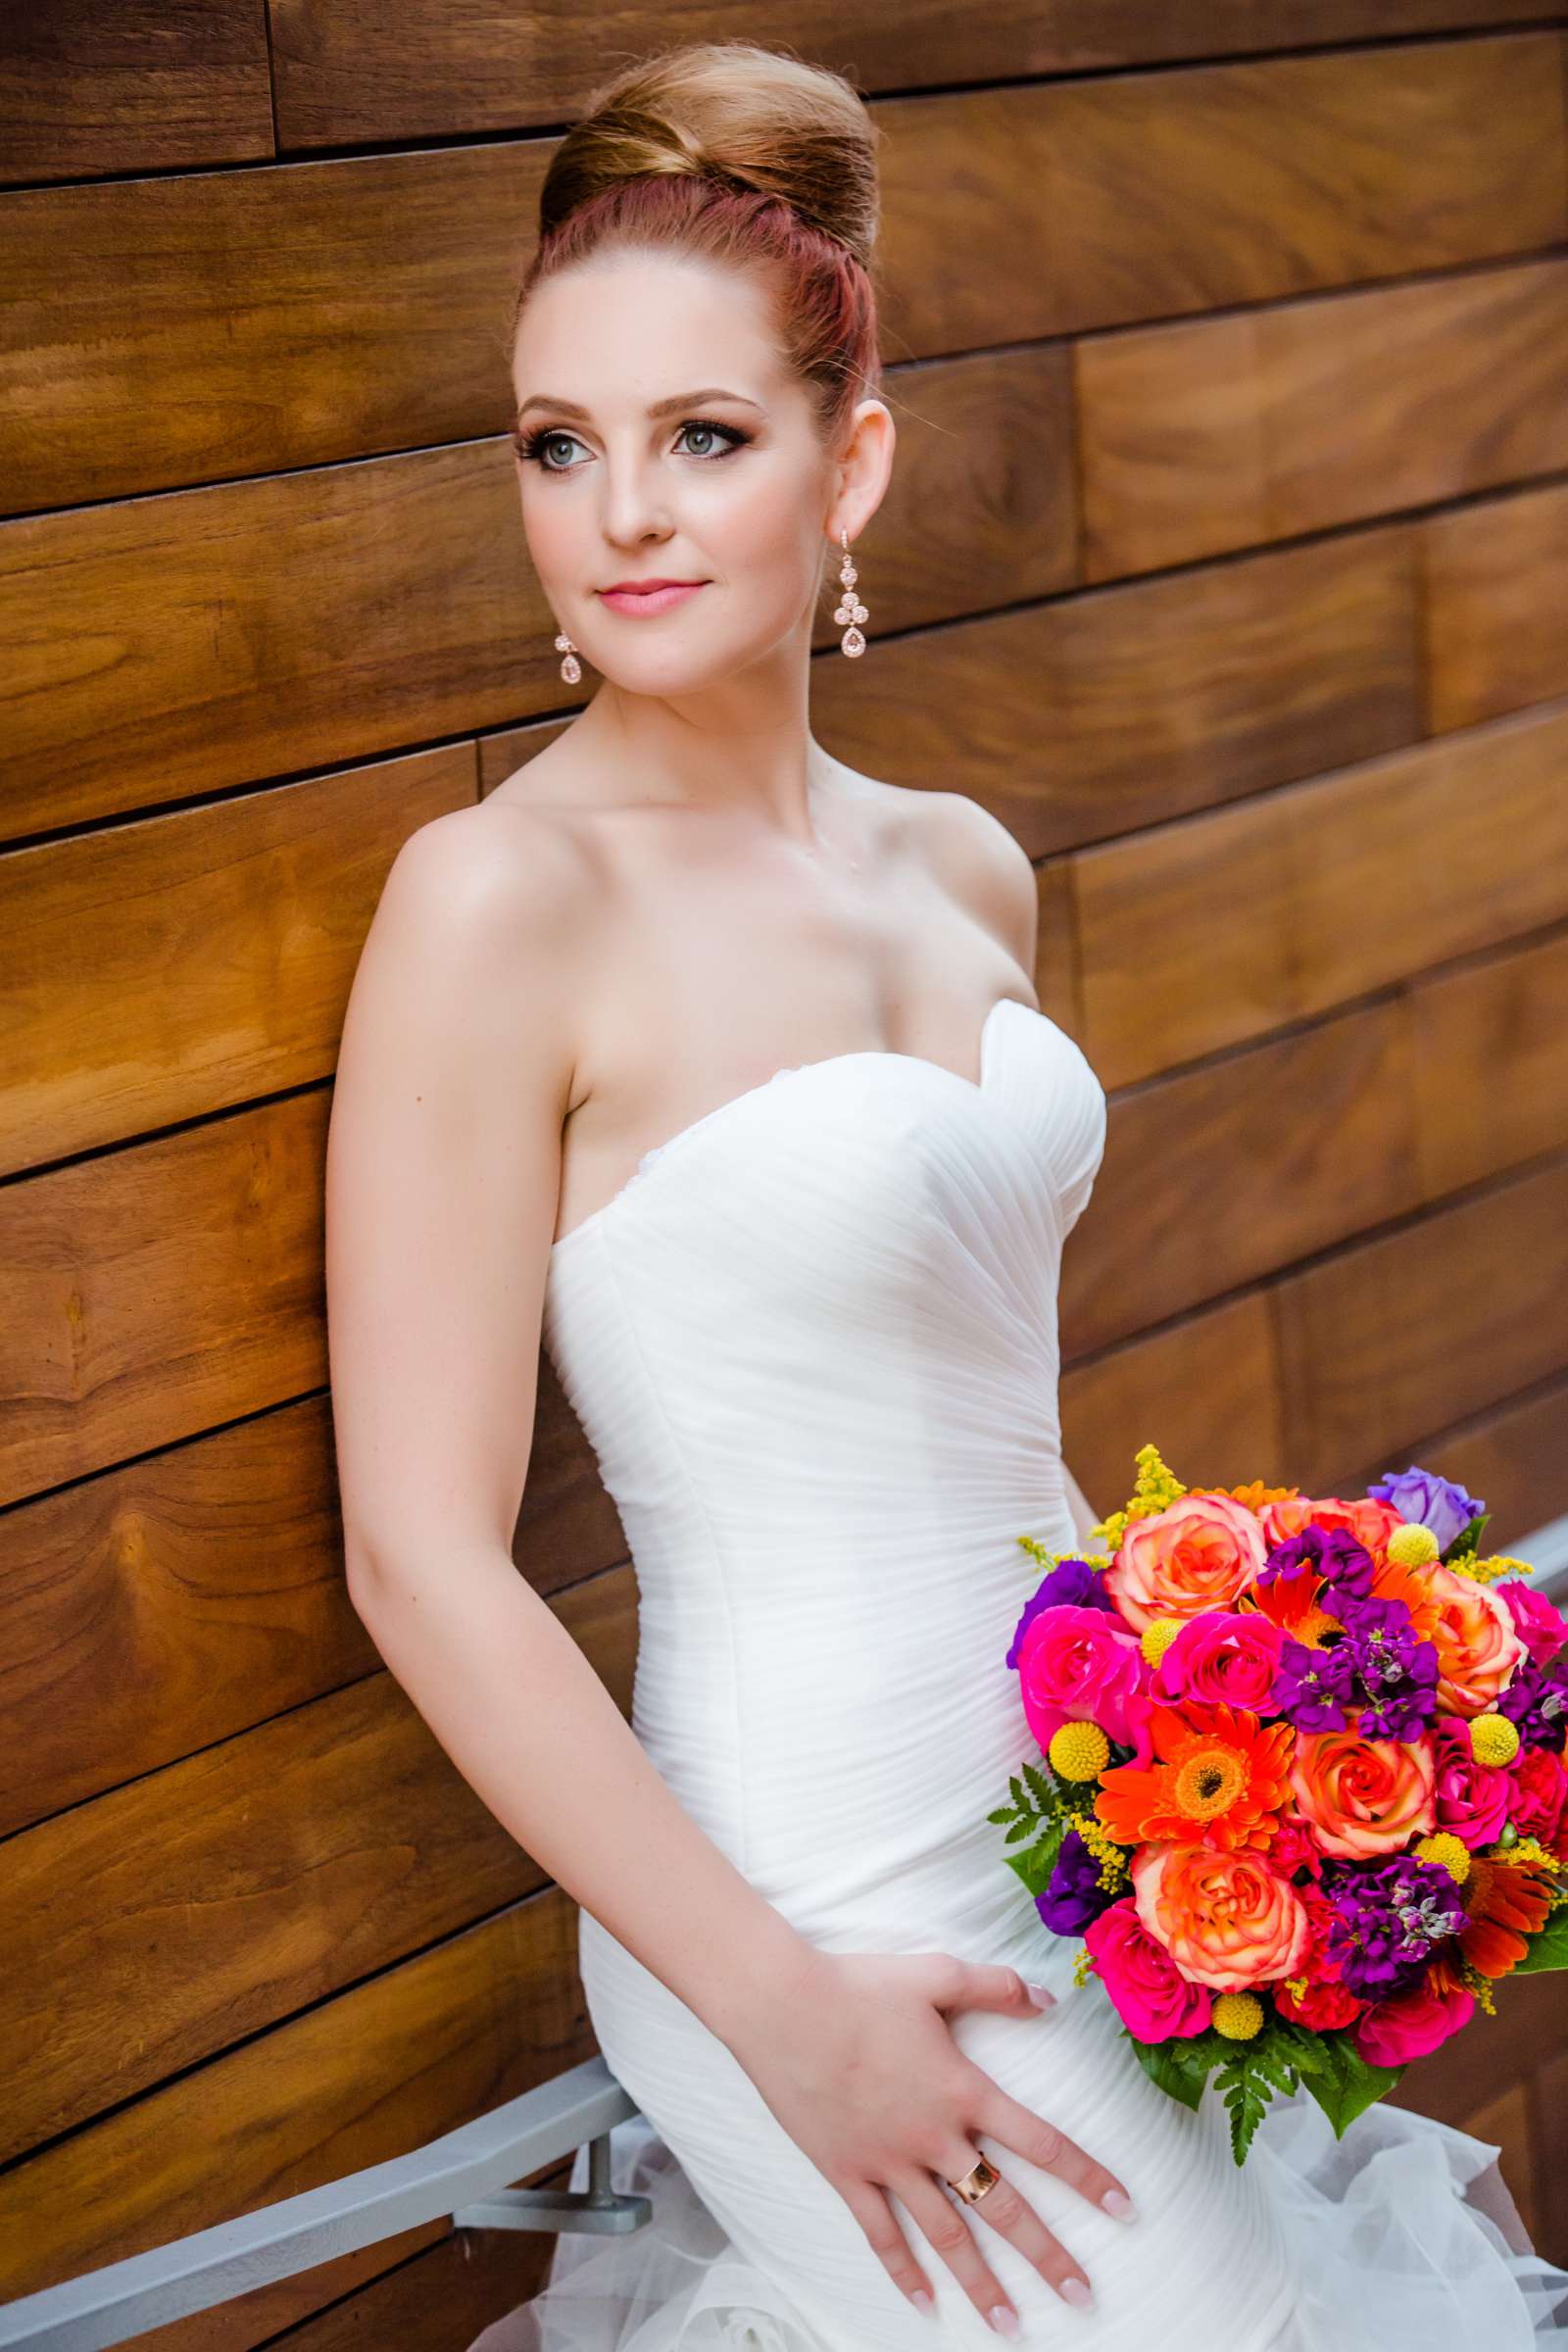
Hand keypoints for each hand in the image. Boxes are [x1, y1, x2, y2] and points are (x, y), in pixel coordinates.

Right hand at [723, 1945, 1134, 2330]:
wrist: (782, 2008)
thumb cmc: (859, 1985)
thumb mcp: (936, 1974)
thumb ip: (996, 1987)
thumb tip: (1048, 2001)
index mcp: (963, 2089)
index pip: (1041, 2142)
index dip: (1086, 2176)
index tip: (1125, 2209)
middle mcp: (934, 2136)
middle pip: (1003, 2204)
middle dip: (1047, 2254)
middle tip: (1083, 2296)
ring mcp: (889, 2161)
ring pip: (946, 2235)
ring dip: (982, 2282)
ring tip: (1011, 2325)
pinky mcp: (847, 2173)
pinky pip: (879, 2234)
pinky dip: (902, 2271)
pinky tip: (924, 2305)